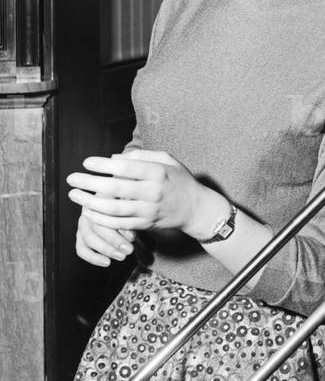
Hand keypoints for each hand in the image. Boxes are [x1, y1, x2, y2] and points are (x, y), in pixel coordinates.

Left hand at [66, 149, 211, 236]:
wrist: (196, 208)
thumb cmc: (179, 180)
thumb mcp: (168, 160)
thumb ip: (143, 155)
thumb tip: (114, 157)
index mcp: (158, 172)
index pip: (126, 167)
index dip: (103, 165)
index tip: (86, 162)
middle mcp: (153, 192)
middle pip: (115, 187)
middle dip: (89, 183)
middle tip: (72, 178)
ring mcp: (149, 210)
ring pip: (113, 209)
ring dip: (90, 202)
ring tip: (74, 195)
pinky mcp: (145, 224)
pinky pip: (118, 223)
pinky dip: (101, 219)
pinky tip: (88, 212)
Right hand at [75, 210, 135, 266]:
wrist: (127, 206)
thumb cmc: (131, 207)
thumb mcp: (133, 209)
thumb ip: (130, 219)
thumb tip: (130, 237)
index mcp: (102, 197)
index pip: (106, 212)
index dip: (120, 227)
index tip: (133, 237)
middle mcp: (89, 209)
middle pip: (96, 226)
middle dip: (114, 241)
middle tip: (129, 250)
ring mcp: (83, 222)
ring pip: (88, 238)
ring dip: (106, 249)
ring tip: (122, 256)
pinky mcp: (80, 235)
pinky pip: (81, 249)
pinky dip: (93, 257)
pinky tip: (107, 262)